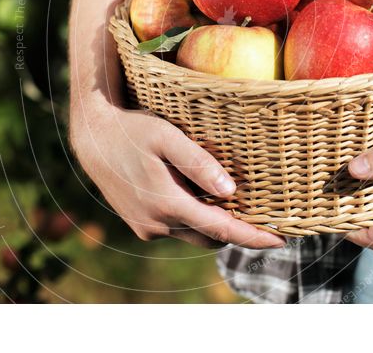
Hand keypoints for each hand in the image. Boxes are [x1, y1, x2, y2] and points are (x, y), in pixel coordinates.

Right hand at [70, 100, 284, 249]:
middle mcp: (157, 225)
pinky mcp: (140, 225)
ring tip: (232, 200)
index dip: (253, 237)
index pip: (221, 229)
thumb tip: (230, 191)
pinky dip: (193, 217)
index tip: (280, 241)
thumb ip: (198, 163)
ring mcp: (147, 228)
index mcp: (168, 205)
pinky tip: (198, 193)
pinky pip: (177, 227)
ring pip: (193, 232)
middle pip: (210, 235)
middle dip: (237, 230)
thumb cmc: (132, 131)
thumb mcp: (167, 137)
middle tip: (264, 216)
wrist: (92, 140)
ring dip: (212, 222)